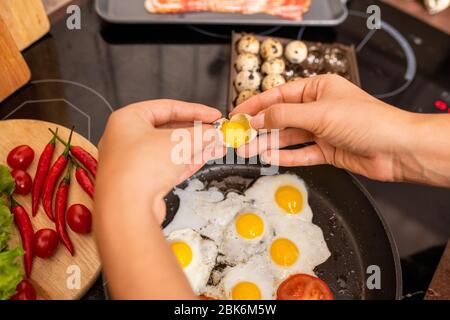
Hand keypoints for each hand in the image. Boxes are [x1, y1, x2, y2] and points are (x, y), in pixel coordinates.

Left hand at [97, 99, 223, 222]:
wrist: (127, 208)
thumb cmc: (139, 169)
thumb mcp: (180, 142)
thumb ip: (202, 134)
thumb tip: (214, 133)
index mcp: (127, 119)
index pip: (167, 108)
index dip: (194, 110)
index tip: (212, 115)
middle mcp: (127, 139)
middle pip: (169, 130)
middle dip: (197, 132)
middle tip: (215, 132)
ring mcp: (134, 162)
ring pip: (170, 150)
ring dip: (195, 147)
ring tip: (216, 145)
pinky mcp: (141, 181)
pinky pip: (167, 166)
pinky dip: (187, 161)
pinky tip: (205, 157)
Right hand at [232, 74, 449, 185]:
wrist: (396, 149)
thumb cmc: (367, 121)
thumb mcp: (319, 113)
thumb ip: (284, 116)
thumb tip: (258, 117)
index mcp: (318, 89)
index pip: (278, 95)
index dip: (255, 104)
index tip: (237, 113)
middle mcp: (319, 108)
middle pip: (281, 118)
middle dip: (259, 128)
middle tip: (239, 137)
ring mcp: (323, 130)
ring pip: (289, 137)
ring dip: (268, 144)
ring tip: (248, 151)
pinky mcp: (328, 150)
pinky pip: (301, 152)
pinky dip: (286, 155)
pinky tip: (269, 158)